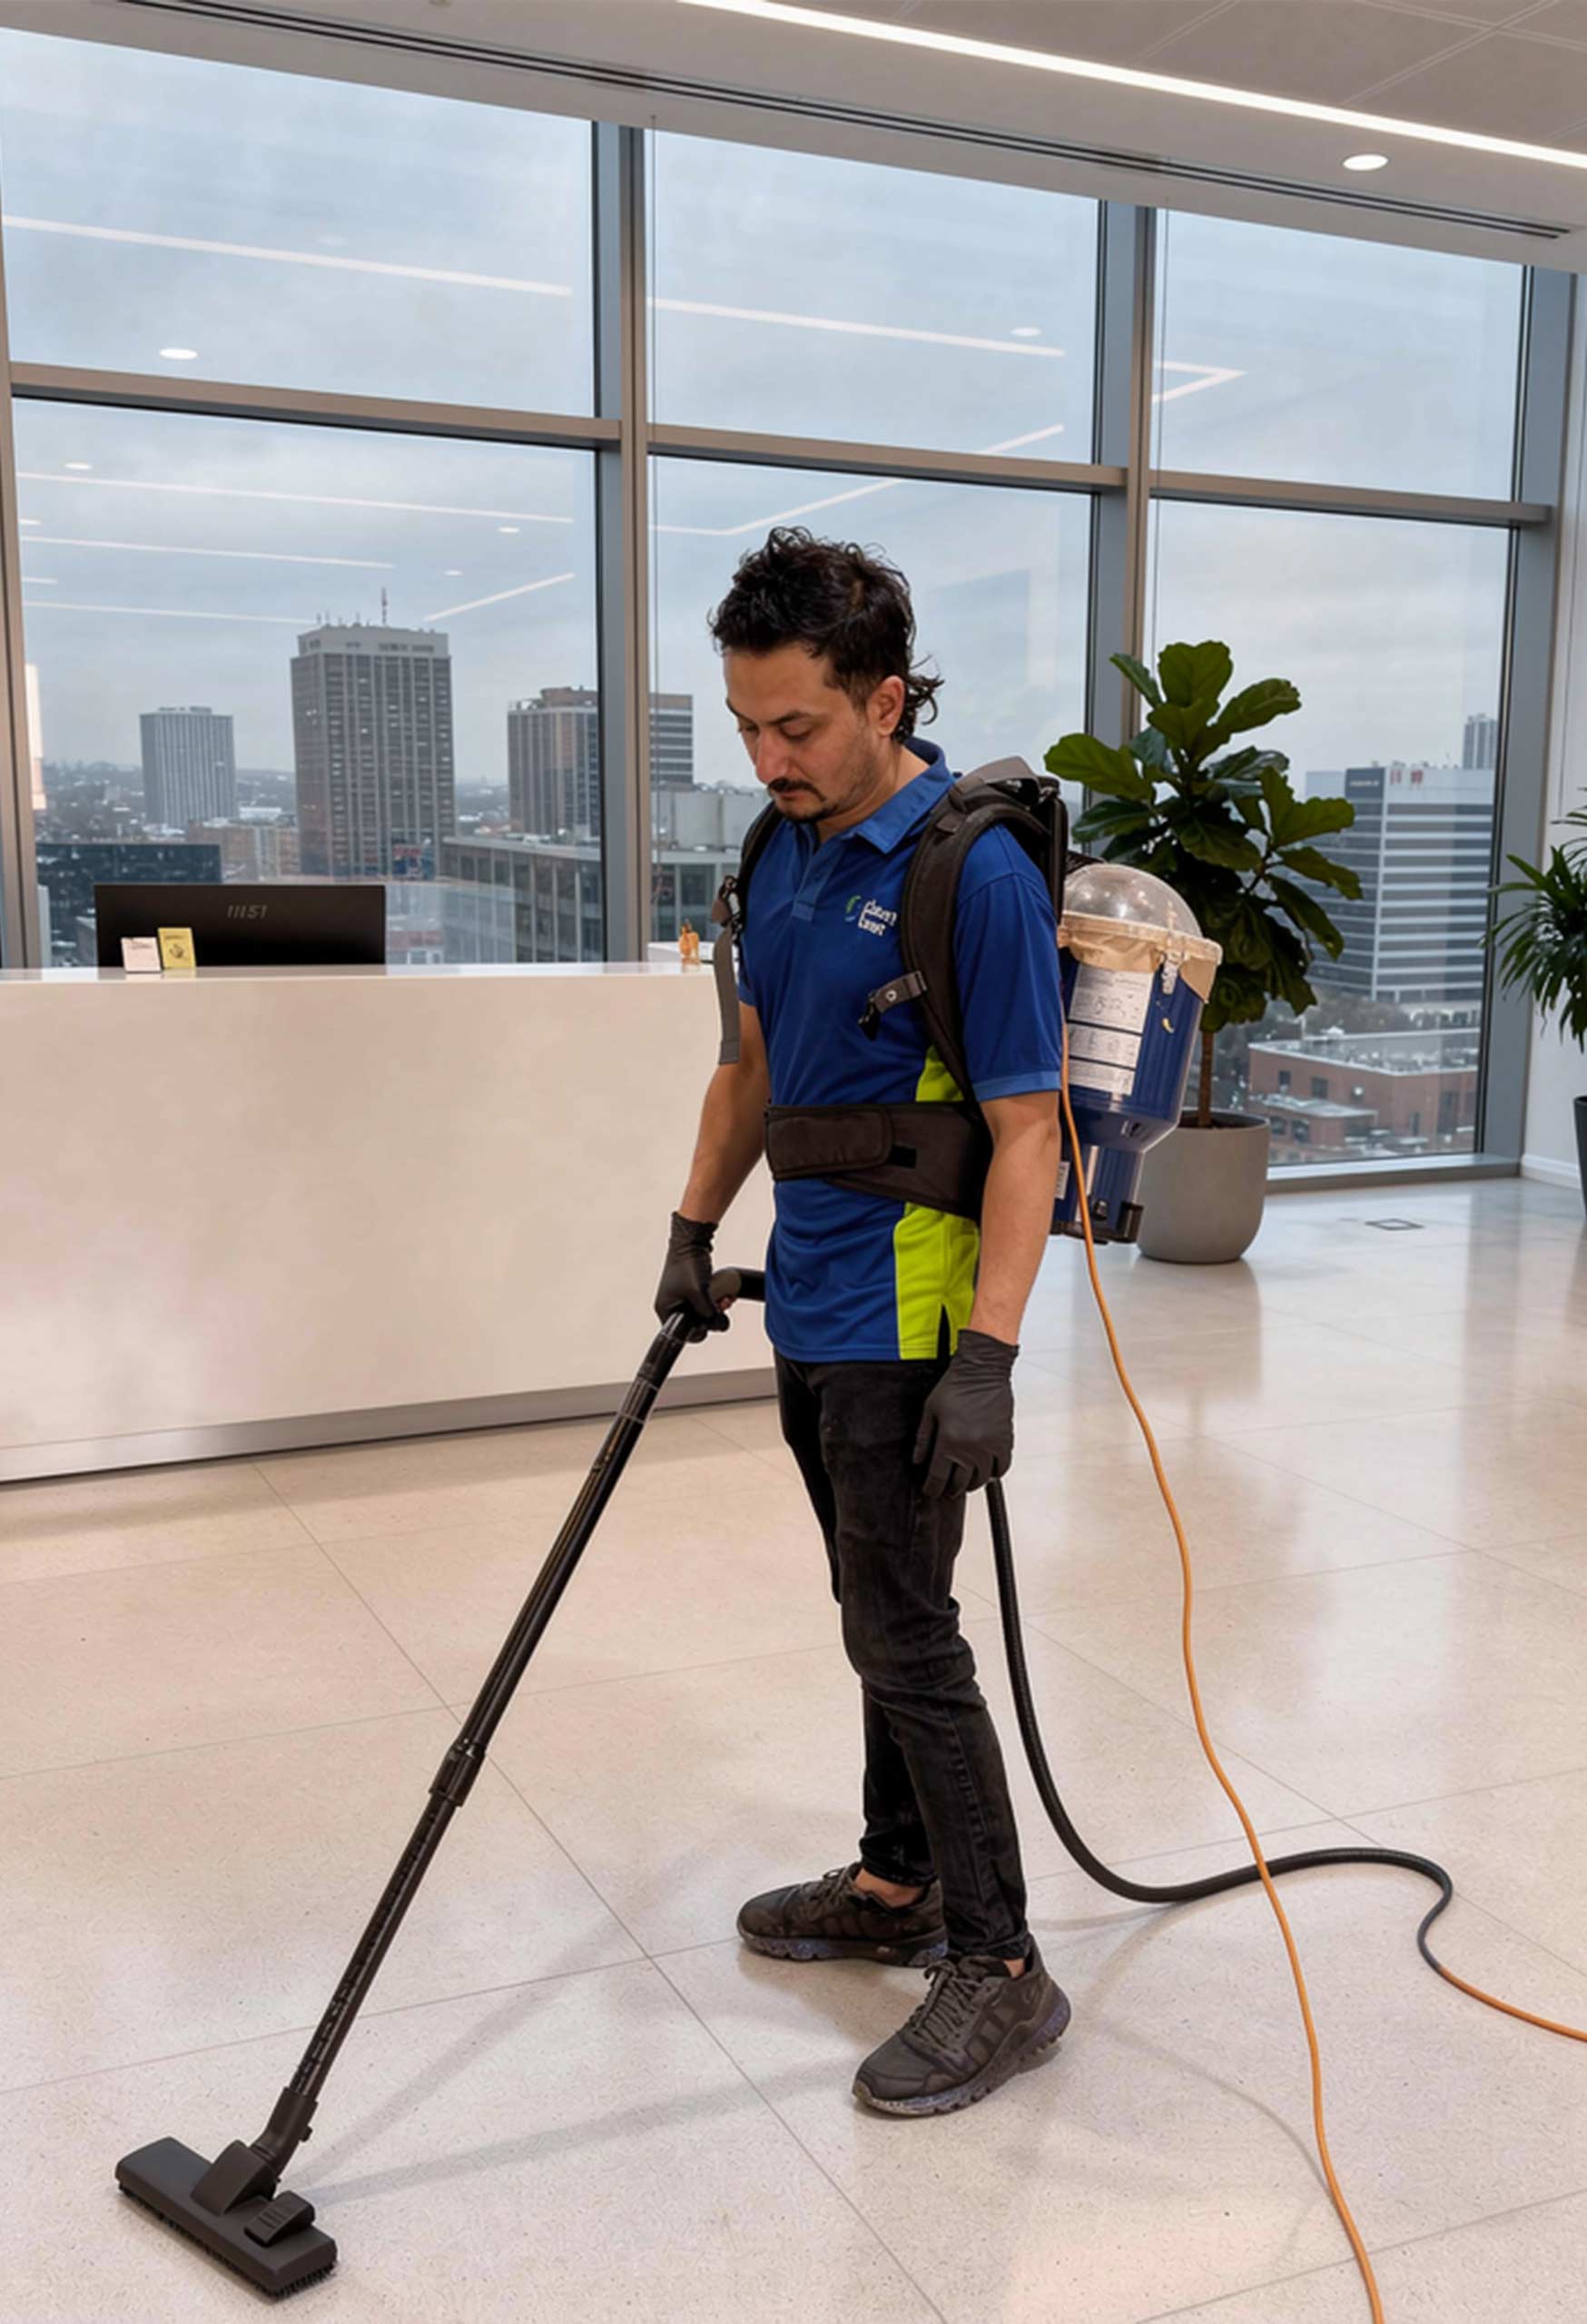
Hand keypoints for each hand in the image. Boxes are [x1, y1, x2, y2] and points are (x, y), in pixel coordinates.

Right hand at [655, 1212, 729, 1339]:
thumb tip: (719, 1324)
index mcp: (665, 1309)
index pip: (682, 1334)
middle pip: (695, 1323)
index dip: (699, 1331)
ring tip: (725, 1298)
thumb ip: (708, 1312)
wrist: (692, 1240)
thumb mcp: (699, 1292)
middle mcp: (671, 1305)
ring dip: (717, 1307)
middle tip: (722, 1306)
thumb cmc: (687, 1264)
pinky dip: (716, 1298)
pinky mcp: (692, 1289)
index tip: (712, 1323)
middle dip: (712, 1316)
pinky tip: (725, 1293)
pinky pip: (706, 1301)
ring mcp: (682, 1297)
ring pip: (703, 1312)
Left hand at [912, 1329, 1016, 1498]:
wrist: (982, 1371)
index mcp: (949, 1441)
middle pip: (960, 1483)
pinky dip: (994, 1474)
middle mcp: (971, 1448)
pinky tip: (986, 1471)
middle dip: (950, 1489)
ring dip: (971, 1484)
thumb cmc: (955, 1386)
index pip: (938, 1477)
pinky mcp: (1005, 1441)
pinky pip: (1002, 1468)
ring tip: (965, 1481)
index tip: (930, 1490)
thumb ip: (923, 1438)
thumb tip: (917, 1461)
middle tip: (946, 1488)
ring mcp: (990, 1446)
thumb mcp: (930, 1411)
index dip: (932, 1488)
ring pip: (981, 1479)